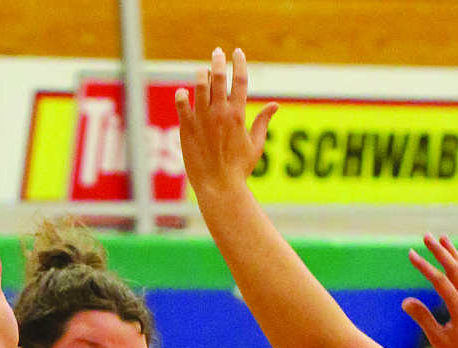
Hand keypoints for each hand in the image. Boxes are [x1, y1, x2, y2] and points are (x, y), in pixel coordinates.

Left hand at [175, 47, 277, 202]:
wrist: (219, 186)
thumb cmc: (239, 169)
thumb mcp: (255, 145)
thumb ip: (263, 122)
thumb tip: (276, 105)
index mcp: (237, 115)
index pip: (240, 81)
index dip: (239, 64)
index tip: (238, 53)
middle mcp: (219, 113)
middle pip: (219, 77)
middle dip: (218, 61)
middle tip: (218, 52)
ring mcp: (201, 119)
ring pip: (199, 86)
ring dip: (201, 75)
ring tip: (203, 71)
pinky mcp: (187, 127)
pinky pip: (181, 104)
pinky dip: (182, 95)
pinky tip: (184, 93)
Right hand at [403, 234, 457, 347]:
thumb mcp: (439, 340)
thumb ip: (423, 319)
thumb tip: (406, 301)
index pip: (440, 281)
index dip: (424, 266)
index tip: (411, 254)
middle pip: (454, 268)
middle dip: (439, 251)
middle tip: (426, 235)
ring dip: (452, 253)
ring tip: (443, 238)